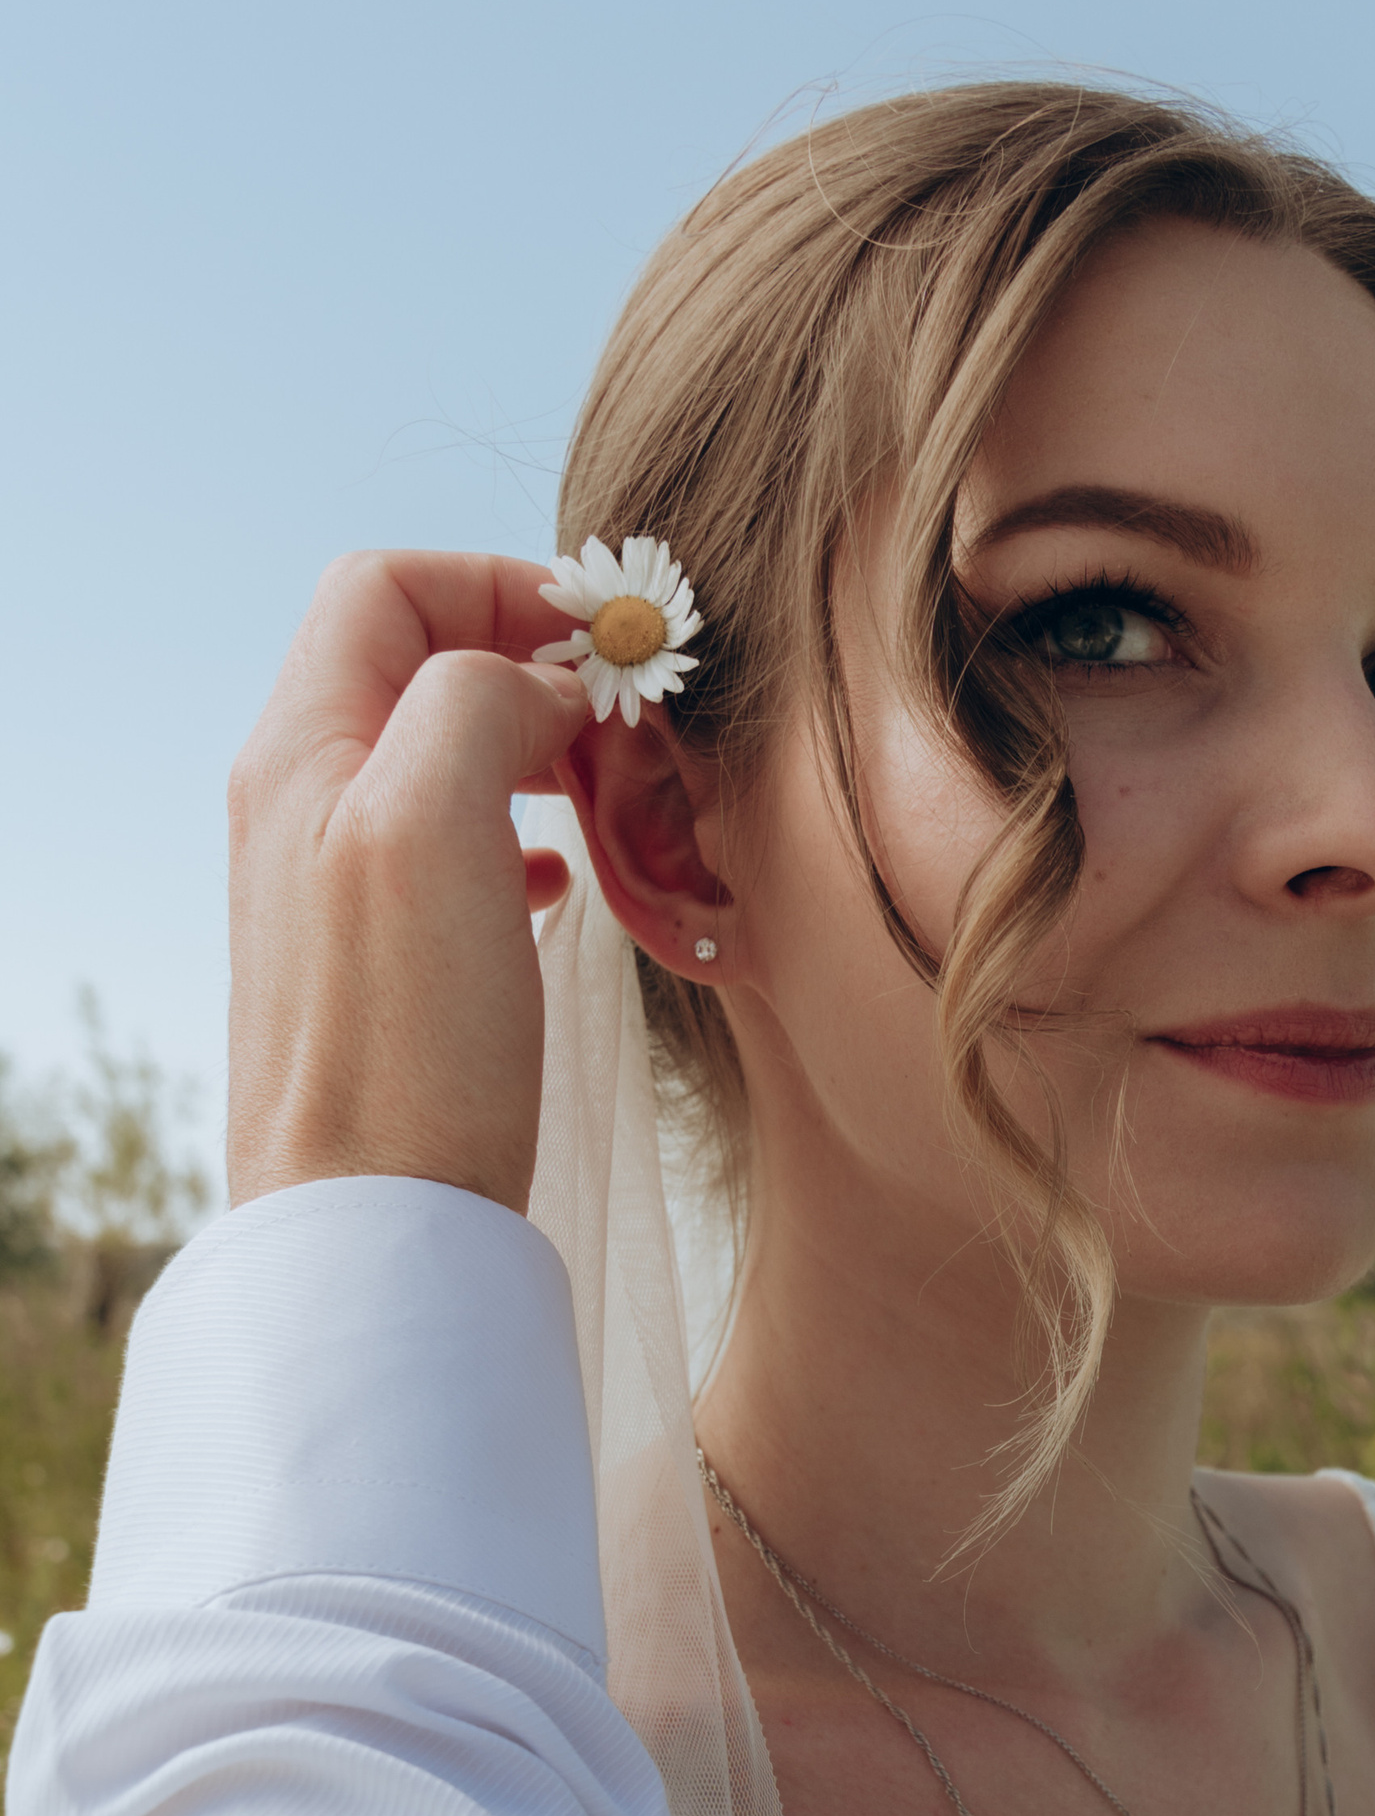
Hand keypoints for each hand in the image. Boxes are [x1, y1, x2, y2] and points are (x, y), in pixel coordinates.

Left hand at [226, 554, 591, 1213]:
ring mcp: (343, 888)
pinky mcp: (387, 967)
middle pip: (420, 664)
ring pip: (448, 760)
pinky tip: (570, 884)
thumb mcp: (431, 824)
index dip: (502, 586)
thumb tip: (537, 685)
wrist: (378, 1229)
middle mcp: (306, 806)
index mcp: (303, 752)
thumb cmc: (405, 1041)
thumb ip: (474, 703)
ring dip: (543, 754)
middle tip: (631, 723)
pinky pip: (460, 854)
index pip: (388, 588)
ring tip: (616, 796)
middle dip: (535, 668)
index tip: (609, 644)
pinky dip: (529, 838)